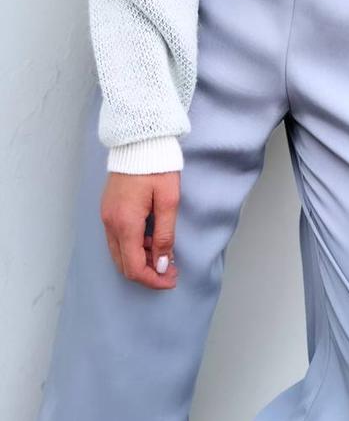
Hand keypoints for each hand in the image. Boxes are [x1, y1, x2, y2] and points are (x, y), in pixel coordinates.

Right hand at [100, 171, 179, 288]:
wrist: (139, 141)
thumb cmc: (157, 166)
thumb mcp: (169, 201)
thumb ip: (165, 235)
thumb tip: (162, 264)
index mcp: (125, 223)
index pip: (134, 267)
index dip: (153, 279)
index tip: (171, 279)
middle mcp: (110, 223)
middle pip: (124, 264)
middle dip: (147, 273)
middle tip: (170, 271)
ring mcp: (106, 216)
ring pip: (118, 253)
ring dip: (140, 260)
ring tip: (163, 252)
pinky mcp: (107, 209)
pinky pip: (116, 238)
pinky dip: (132, 246)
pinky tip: (150, 238)